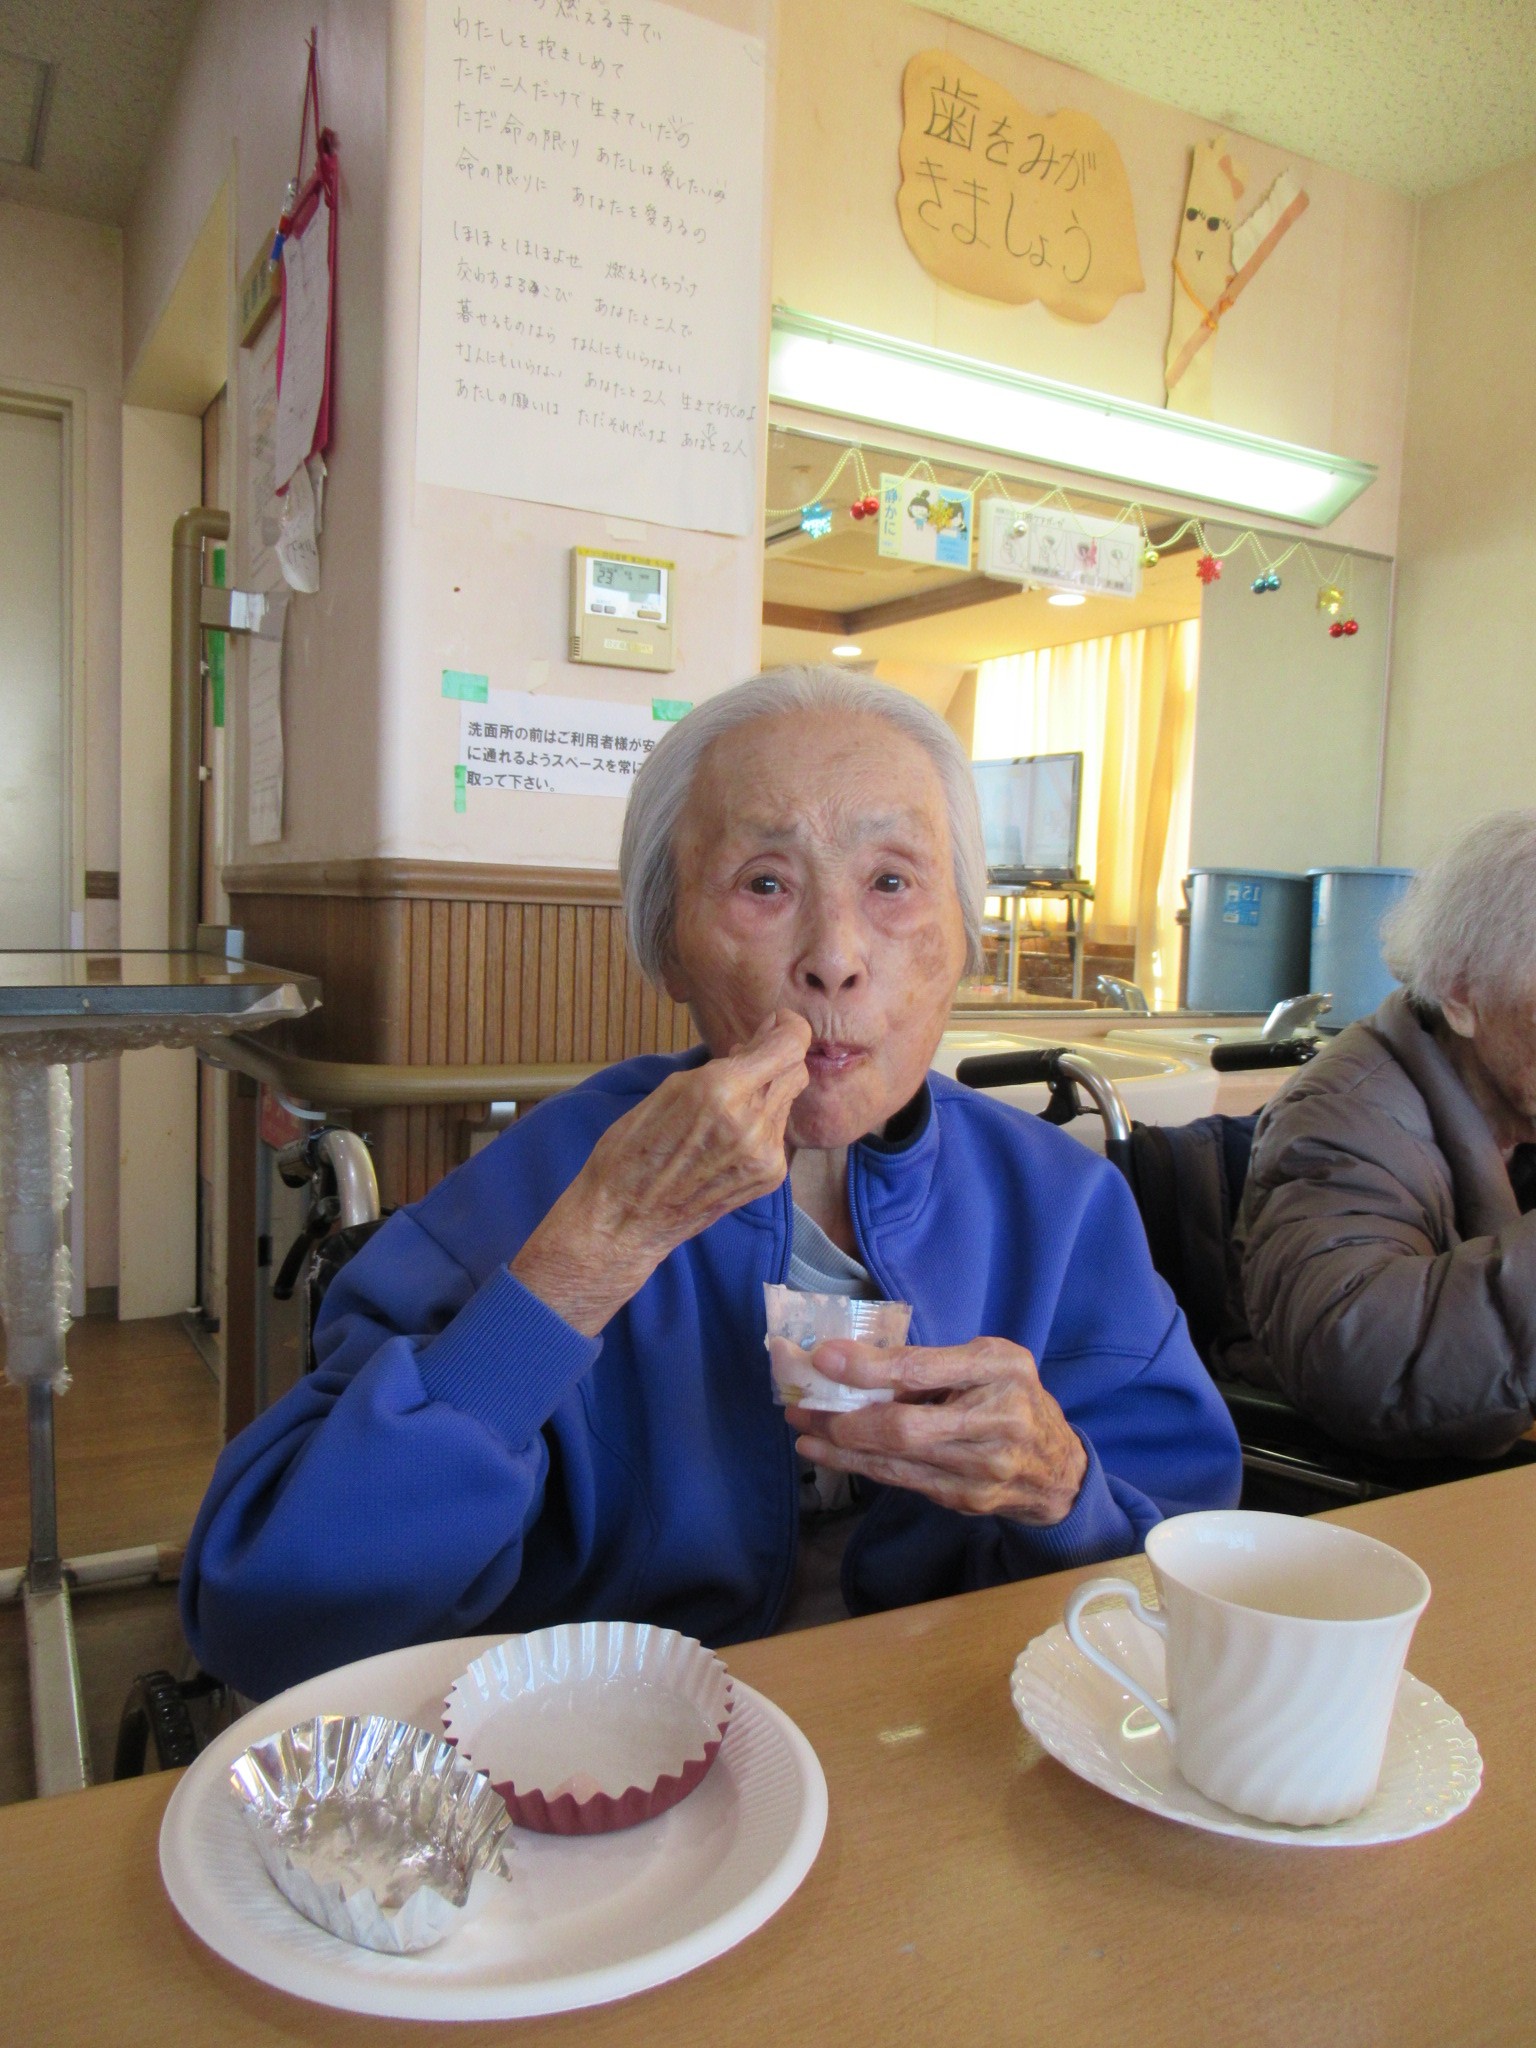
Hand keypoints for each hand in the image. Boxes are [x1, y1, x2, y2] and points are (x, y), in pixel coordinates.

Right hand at [512, 1011, 811, 1334]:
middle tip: (747, 1060)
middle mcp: (752, 1121)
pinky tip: (731, 1135)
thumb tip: (757, 1046)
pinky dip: (762, 1124)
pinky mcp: (770, 1177)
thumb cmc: (633, 1148)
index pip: (790, 1044)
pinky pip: (779, 1133)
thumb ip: (722, 1065)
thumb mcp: (670, 1089)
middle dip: (776, 1059)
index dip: (788, 1027)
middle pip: (796, 1070)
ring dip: (768, 1093)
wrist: (626, 1217)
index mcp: (721, 1090)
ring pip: (788, 1102)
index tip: (776, 1024)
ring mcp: (765, 1154)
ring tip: (729, 1104)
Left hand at [788, 1336, 1087, 1523]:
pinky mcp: (966, 1500)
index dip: (869, 1366)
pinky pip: (902, 1481)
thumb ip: (936, 1360)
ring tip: (802, 1429)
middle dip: (843, 1418)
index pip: (923, 1370)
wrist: (1058, 1470)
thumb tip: (859, 1360)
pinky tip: (827, 1453)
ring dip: (839, 1447)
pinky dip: (859, 1466)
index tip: (822, 1357)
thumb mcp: (989, 1360)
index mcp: (1001, 1370)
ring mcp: (982, 1469)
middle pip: (904, 1426)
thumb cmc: (1015, 1397)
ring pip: (896, 1460)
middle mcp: (995, 1421)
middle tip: (800, 1404)